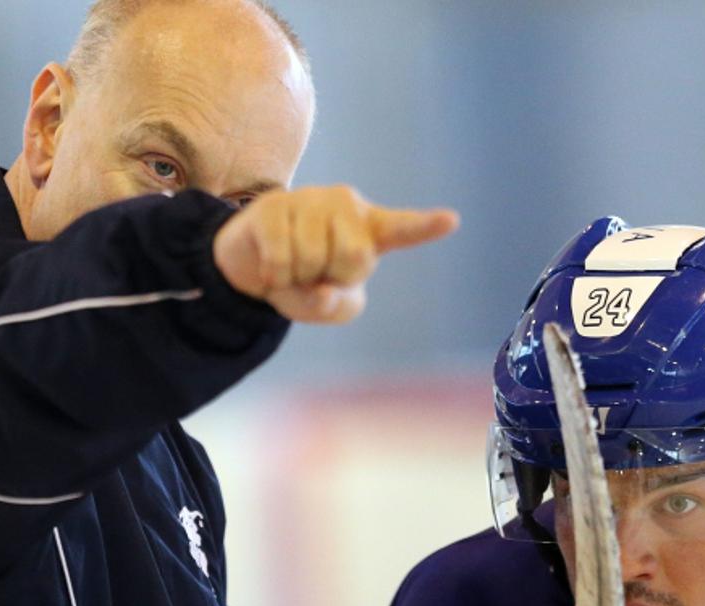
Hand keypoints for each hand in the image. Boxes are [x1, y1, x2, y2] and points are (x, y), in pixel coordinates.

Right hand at [211, 185, 458, 323]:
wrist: (253, 264)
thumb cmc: (305, 281)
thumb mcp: (329, 306)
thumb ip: (334, 306)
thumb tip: (325, 292)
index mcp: (369, 230)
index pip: (402, 229)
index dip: (426, 227)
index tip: (451, 221)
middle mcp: (345, 206)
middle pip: (354, 256)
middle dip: (331, 276)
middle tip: (316, 272)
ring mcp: (310, 200)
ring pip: (312, 257)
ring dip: (299, 276)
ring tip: (293, 266)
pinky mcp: (274, 205)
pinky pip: (281, 256)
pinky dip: (276, 276)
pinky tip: (272, 267)